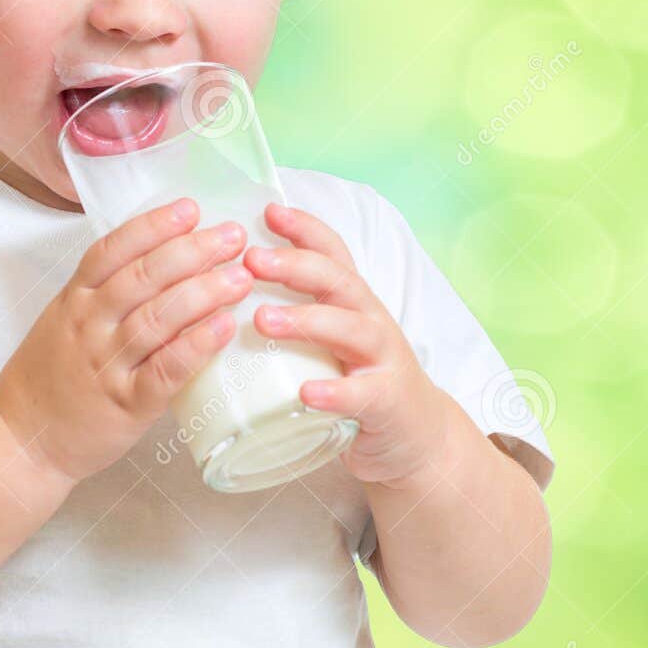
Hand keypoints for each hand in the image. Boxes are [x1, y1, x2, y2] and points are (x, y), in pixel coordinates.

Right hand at [0, 197, 252, 485]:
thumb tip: (164, 257)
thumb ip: (105, 292)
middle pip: (143, 277)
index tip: (191, 209)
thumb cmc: (50, 377)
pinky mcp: (127, 404)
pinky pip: (166, 370)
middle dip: (193, 252)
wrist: (22, 440)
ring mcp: (107, 364)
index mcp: (75, 299)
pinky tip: (225, 328)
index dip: (153, 226)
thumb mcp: (63, 320)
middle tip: (232, 237)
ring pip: (158, 318)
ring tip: (241, 277)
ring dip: (204, 293)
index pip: (113, 250)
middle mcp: (89, 325)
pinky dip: (196, 346)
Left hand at [243, 200, 452, 487]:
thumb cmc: (360, 380)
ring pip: (349, 329)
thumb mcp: (333, 338)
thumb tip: (230, 290)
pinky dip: (334, 392)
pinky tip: (306, 393)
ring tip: (263, 319)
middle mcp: (370, 321)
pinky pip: (361, 394)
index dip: (304, 229)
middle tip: (250, 260)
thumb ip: (298, 313)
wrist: (417, 436)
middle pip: (337, 281)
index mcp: (352, 302)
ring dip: (306, 320)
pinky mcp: (387, 401)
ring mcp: (383, 360)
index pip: (332, 254)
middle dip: (294, 265)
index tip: (267, 211)